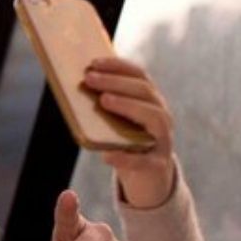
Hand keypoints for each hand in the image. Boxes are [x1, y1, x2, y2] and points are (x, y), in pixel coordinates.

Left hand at [82, 57, 176, 207]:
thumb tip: (77, 87)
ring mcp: (163, 140)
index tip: (93, 62)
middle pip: (144, 92)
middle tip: (89, 78)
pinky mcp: (157, 165)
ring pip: (154, 118)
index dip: (117, 66)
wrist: (148, 179)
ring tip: (103, 101)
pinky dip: (125, 157)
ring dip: (128, 106)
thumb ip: (103, 106)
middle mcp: (161, 116)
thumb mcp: (115, 123)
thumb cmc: (126, 144)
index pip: (139, 75)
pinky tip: (106, 155)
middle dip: (116, 82)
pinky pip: (143, 160)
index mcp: (150, 102)